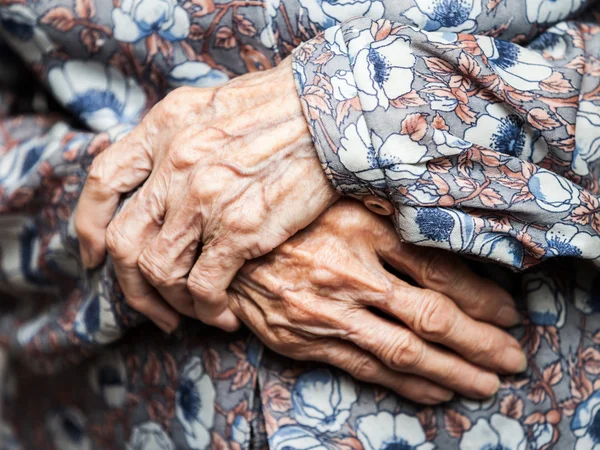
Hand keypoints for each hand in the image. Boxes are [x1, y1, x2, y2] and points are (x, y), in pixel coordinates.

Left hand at [75, 56, 337, 331]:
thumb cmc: (280, 109)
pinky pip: (202, 286)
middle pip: (124, 239)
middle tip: (151, 307)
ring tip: (193, 313)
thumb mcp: (211, 105)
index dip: (90, 226)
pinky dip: (206, 309)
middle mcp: (174, 164)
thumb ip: (176, 137)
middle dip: (130, 285)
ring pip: (159, 269)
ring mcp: (204, 198)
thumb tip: (156, 172)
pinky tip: (222, 315)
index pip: (103, 182)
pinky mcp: (240, 228)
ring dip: (170, 303)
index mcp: (163, 128)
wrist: (329, 113)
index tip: (97, 255)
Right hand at [229, 201, 525, 402]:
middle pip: (430, 317)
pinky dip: (406, 383)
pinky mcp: (302, 341)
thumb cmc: (286, 215)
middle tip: (510, 358)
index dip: (480, 298)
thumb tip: (443, 244)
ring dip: (451, 372)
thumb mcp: (339, 199)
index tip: (506, 313)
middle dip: (479, 343)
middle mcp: (346, 273)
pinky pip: (364, 368)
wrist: (220, 244)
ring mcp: (324, 312)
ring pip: (403, 351)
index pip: (437, 271)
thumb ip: (387, 218)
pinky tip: (435, 390)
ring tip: (485, 383)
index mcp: (359, 229)